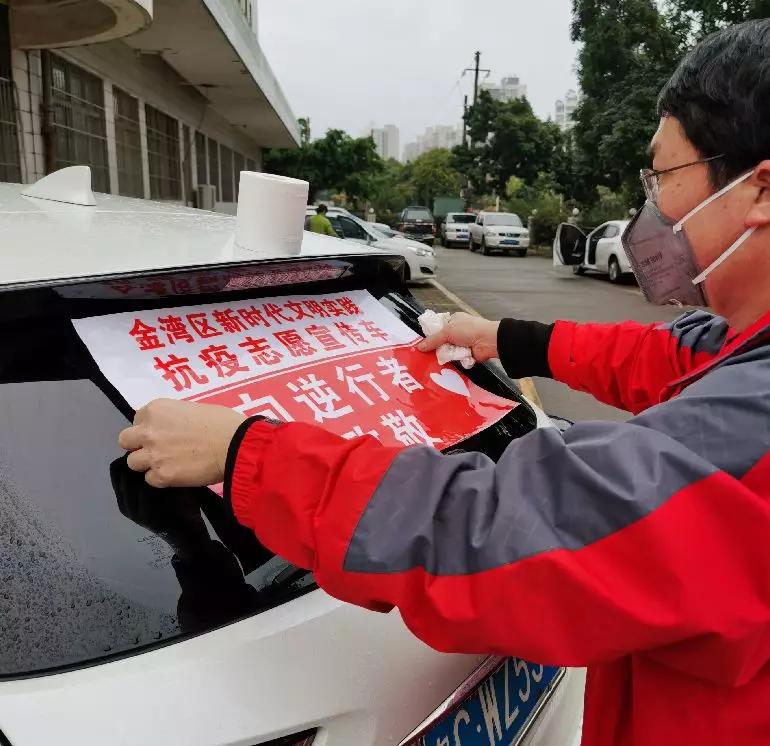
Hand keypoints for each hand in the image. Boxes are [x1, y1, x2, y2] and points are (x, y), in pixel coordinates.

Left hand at [118, 399, 244, 487]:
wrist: (236, 445)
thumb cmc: (223, 422)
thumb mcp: (193, 409)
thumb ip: (174, 419)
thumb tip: (173, 429)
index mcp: (157, 409)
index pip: (137, 420)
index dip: (150, 427)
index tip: (164, 433)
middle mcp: (148, 431)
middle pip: (125, 441)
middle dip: (138, 445)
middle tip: (157, 450)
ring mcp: (153, 454)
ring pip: (133, 463)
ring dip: (148, 464)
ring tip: (168, 464)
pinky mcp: (162, 476)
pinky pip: (150, 480)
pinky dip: (161, 478)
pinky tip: (177, 474)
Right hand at [417, 312, 499, 362]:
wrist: (488, 341)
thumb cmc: (469, 330)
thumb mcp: (447, 331)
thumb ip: (433, 340)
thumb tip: (419, 346)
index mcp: (453, 321)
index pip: (438, 328)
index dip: (431, 335)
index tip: (423, 343)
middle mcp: (457, 332)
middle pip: (441, 342)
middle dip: (437, 347)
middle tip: (428, 353)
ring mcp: (462, 344)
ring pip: (447, 352)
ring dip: (446, 354)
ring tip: (445, 355)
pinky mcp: (465, 355)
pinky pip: (455, 360)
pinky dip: (455, 360)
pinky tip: (454, 360)